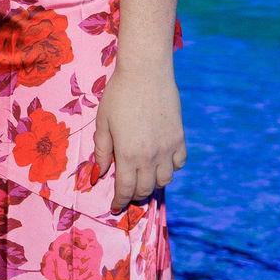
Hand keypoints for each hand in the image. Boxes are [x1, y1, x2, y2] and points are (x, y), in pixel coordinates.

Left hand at [92, 65, 185, 212]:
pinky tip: (161, 161)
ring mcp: (168, 148)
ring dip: (153, 183)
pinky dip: (171, 167)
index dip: (120, 201)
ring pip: (165, 180)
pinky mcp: (180, 138)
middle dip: (135, 195)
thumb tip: (99, 174)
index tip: (115, 206)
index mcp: (128, 154)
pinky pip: (180, 163)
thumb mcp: (103, 123)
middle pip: (146, 188)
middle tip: (127, 192)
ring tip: (143, 177)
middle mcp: (151, 156)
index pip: (125, 189)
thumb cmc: (118, 95)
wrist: (146, 73)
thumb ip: (102, 151)